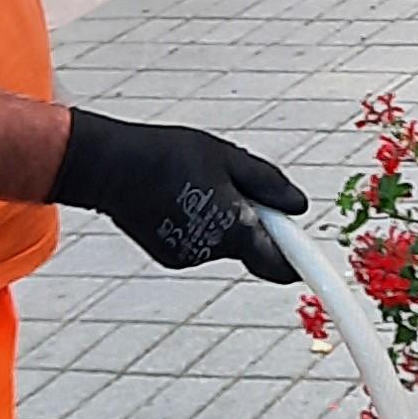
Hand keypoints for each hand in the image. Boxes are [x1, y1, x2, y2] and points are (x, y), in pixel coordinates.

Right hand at [50, 105, 307, 279]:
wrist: (108, 167)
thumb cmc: (166, 155)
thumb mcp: (226, 157)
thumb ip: (267, 184)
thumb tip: (299, 206)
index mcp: (232, 228)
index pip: (276, 263)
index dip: (296, 263)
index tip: (308, 263)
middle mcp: (211, 250)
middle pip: (249, 244)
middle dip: (249, 220)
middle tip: (229, 184)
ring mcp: (188, 257)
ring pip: (222, 241)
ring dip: (220, 220)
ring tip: (192, 184)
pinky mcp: (170, 256)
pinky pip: (199, 242)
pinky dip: (197, 225)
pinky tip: (175, 197)